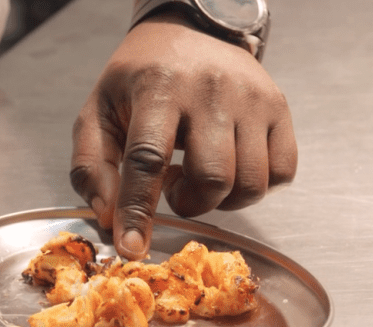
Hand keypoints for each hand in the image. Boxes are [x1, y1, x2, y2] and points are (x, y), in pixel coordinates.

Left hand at [70, 11, 296, 259]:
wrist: (188, 32)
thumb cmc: (139, 81)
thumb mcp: (98, 112)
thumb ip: (91, 167)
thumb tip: (109, 219)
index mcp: (158, 87)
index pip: (148, 159)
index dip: (139, 210)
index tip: (133, 248)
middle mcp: (211, 89)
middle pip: (213, 177)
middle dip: (191, 203)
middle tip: (174, 187)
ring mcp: (251, 98)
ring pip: (251, 183)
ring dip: (222, 199)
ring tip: (200, 174)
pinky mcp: (279, 108)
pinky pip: (281, 173)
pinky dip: (256, 188)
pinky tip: (231, 168)